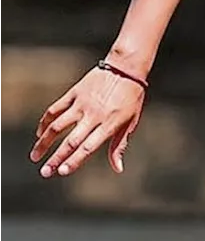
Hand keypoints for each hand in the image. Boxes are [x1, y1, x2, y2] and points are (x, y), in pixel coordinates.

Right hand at [31, 63, 144, 177]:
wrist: (127, 67)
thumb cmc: (132, 97)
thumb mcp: (131, 121)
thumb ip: (120, 145)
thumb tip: (118, 168)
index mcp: (109, 123)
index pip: (88, 147)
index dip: (74, 160)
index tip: (62, 172)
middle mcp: (94, 115)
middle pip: (70, 140)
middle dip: (56, 158)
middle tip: (45, 172)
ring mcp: (82, 103)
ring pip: (57, 126)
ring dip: (44, 143)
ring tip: (35, 156)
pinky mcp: (74, 93)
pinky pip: (55, 109)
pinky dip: (45, 122)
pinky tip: (39, 134)